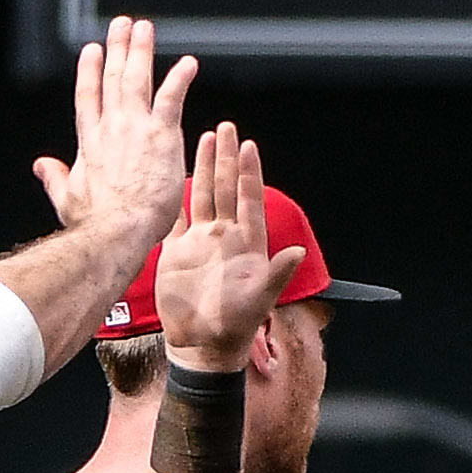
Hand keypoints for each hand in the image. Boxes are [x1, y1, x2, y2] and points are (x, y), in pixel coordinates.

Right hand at [34, 16, 193, 253]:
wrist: (117, 232)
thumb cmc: (94, 226)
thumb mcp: (67, 200)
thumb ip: (55, 179)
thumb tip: (40, 166)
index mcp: (90, 143)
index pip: (89, 98)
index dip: (90, 72)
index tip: (92, 50)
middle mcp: (111, 129)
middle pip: (113, 80)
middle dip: (118, 49)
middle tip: (122, 25)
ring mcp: (135, 129)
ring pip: (137, 80)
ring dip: (141, 51)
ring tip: (145, 28)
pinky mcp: (161, 136)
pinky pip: (171, 98)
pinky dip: (179, 79)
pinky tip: (189, 63)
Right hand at [154, 124, 302, 374]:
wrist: (203, 345)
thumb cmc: (236, 324)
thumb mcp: (261, 298)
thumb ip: (278, 272)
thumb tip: (298, 251)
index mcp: (247, 242)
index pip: (249, 199)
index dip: (249, 173)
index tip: (249, 146)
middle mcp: (224, 236)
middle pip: (226, 188)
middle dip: (227, 158)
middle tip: (227, 127)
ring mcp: (200, 242)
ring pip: (202, 196)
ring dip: (204, 168)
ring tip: (205, 138)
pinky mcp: (177, 253)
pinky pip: (176, 218)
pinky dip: (175, 197)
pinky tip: (172, 175)